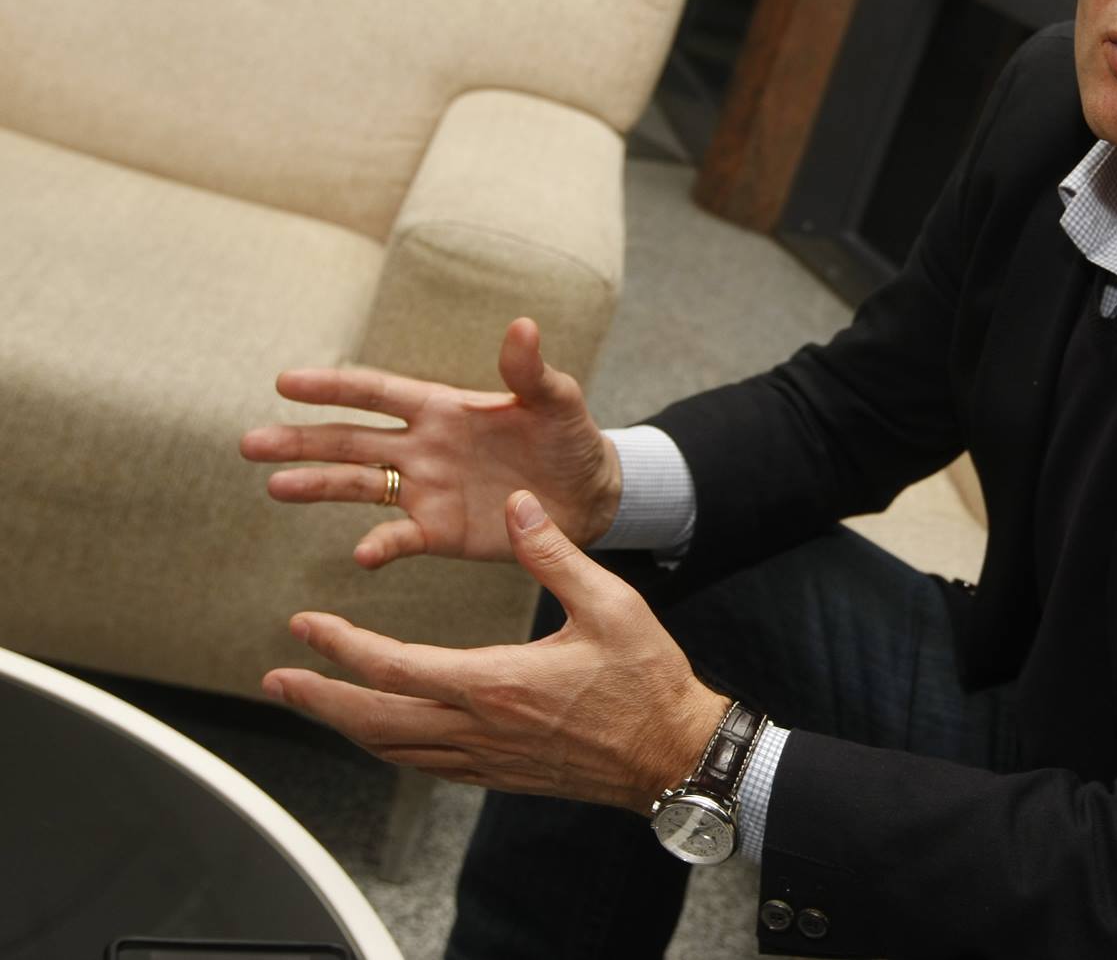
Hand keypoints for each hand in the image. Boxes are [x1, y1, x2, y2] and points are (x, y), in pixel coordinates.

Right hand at [241, 318, 621, 566]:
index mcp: (441, 407)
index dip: (333, 387)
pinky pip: (400, 538)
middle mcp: (422, 447)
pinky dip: (380, 546)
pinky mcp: (440, 531)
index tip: (284, 382)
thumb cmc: (570, 437)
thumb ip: (531, 371)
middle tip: (250, 442)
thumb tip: (523, 326)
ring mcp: (426, 490)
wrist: (591, 495)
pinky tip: (362, 554)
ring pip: (359, 485)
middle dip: (301, 440)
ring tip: (275, 486)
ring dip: (318, 486)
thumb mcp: (557, 400)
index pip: (376, 392)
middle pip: (350, 440)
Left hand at [263, 491, 729, 809]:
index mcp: (497, 683)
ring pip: (391, 750)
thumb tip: (516, 506)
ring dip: (343, 725)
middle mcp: (480, 729)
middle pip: (373, 720)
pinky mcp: (498, 776)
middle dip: (317, 698)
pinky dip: (386, 746)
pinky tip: (379, 731)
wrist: (673, 753)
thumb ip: (555, 554)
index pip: (395, 667)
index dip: (340, 646)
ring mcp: (486, 760)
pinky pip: (423, 766)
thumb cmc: (647, 680)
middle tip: (276, 680)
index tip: (307, 625)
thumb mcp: (610, 604)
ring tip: (311, 702)